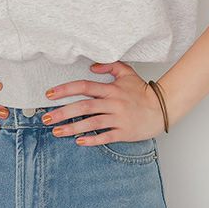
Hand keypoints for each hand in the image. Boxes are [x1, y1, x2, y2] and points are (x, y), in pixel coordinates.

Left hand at [40, 61, 165, 144]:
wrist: (162, 108)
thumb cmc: (142, 91)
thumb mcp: (127, 73)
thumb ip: (109, 66)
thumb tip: (91, 65)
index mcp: (111, 89)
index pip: (84, 87)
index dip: (66, 90)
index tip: (50, 94)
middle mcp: (113, 103)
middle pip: (84, 107)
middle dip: (63, 112)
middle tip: (46, 117)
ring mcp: (118, 119)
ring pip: (92, 123)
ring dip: (72, 128)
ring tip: (57, 131)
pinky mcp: (124, 132)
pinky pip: (106, 137)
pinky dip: (92, 140)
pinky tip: (79, 141)